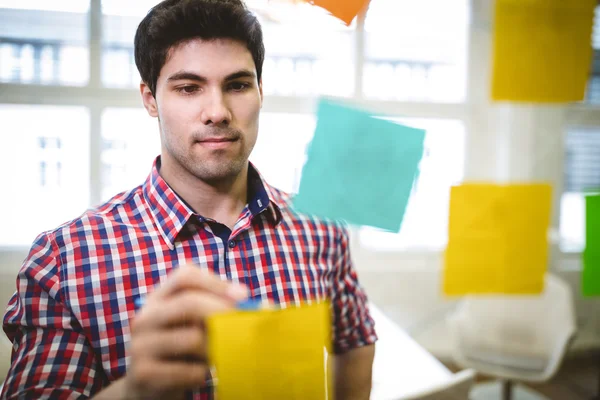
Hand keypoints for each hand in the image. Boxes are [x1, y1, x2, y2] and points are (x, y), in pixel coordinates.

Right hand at [123, 265, 247, 399]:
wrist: (147, 388)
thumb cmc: (181, 351)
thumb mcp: (195, 325)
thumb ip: (220, 310)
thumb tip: (266, 308)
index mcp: (159, 298)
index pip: (184, 276)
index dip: (216, 282)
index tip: (243, 295)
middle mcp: (145, 317)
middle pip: (188, 302)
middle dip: (222, 312)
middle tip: (243, 326)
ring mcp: (140, 345)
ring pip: (192, 338)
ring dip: (215, 349)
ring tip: (218, 356)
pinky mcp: (143, 373)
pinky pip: (188, 370)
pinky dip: (202, 374)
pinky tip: (201, 374)